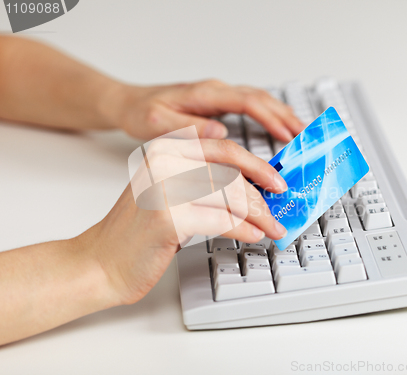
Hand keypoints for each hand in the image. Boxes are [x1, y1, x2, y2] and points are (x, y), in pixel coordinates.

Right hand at [85, 138, 287, 305]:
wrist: (103, 261)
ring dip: (258, 217)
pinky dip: (243, 230)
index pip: (224, 149)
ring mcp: (165, 186)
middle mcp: (164, 161)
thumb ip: (203, 181)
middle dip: (260, 198)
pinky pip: (221, 220)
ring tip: (270, 229)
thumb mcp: (171, 192)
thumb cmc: (141, 231)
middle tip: (276, 215)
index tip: (275, 182)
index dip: (256, 166)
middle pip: (231, 174)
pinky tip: (252, 236)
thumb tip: (250, 187)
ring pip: (230, 197)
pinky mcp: (168, 216)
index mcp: (167, 149)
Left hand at [116, 80, 303, 141]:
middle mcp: (215, 91)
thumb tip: (221, 134)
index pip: (246, 102)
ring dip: (281, 114)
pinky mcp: (218, 103)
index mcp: (204, 94)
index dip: (269, 118)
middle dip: (285, 116)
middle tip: (306, 135)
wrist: (130, 103)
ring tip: (301, 132)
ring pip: (259, 99)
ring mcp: (219, 95)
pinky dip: (270, 115)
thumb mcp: (157, 124)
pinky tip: (279, 126)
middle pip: (260, 98)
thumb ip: (188, 128)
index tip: (286, 135)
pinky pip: (252, 105)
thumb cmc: (141, 113)